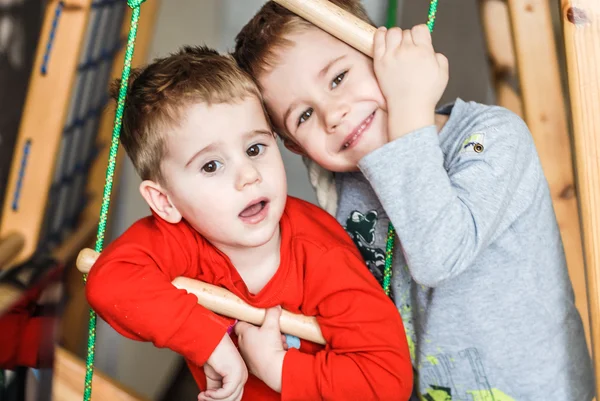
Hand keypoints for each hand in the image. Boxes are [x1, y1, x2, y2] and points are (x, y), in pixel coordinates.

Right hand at [198, 334, 246, 400]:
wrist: (209, 340)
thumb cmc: (212, 353)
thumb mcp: (214, 376)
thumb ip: (216, 388)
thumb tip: (211, 399)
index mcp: (240, 376)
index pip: (235, 397)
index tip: (206, 399)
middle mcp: (243, 375)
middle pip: (234, 399)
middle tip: (203, 399)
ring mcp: (241, 374)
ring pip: (230, 398)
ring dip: (213, 399)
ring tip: (203, 396)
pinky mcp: (235, 373)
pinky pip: (226, 392)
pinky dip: (214, 395)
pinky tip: (206, 392)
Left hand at [235, 306, 285, 392]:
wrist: (274, 370)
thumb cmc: (269, 347)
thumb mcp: (272, 324)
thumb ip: (272, 312)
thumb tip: (275, 305)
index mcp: (243, 333)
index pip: (240, 323)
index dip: (248, 320)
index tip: (256, 318)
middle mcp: (242, 345)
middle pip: (250, 334)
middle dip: (263, 331)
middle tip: (273, 330)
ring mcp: (247, 357)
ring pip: (258, 345)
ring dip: (268, 341)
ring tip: (279, 341)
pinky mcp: (253, 367)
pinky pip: (261, 355)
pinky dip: (269, 352)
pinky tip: (279, 350)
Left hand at [373, 24, 447, 139]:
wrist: (409, 107)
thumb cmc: (426, 93)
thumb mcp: (443, 72)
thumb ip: (438, 56)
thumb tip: (429, 49)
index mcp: (424, 51)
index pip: (420, 29)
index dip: (420, 35)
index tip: (419, 42)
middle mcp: (407, 50)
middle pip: (406, 32)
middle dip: (409, 39)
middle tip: (408, 51)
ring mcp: (391, 55)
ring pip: (392, 32)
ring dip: (395, 36)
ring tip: (396, 44)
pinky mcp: (380, 61)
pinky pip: (378, 39)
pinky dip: (380, 33)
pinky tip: (383, 33)